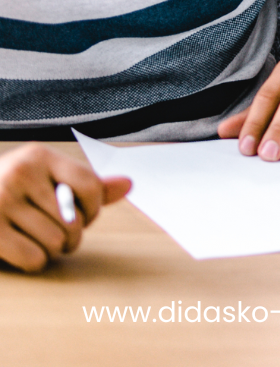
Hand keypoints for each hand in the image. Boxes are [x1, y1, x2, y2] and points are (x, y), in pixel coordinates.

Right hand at [0, 143, 131, 271]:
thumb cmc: (11, 192)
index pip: (90, 186)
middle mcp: (18, 174)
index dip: (93, 208)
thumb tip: (129, 184)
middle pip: (74, 220)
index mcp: (38, 156)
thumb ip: (84, 185)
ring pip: (55, 241)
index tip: (83, 214)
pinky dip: (35, 262)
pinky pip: (33, 258)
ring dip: (54, 250)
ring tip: (40, 240)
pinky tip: (23, 250)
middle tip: (61, 235)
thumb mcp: (44, 179)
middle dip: (72, 235)